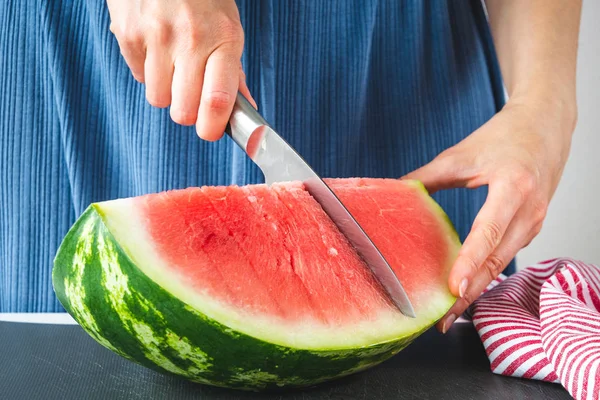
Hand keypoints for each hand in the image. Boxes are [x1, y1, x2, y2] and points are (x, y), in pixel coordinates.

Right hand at [106, 0, 255, 139]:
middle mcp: (190, 40)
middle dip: (187, 112)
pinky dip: (147, 70)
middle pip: (183, 112)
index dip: (212, 128)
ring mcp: (157, 37)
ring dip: (166, 91)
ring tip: (172, 64)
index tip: (210, 132)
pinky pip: (138, 77)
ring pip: (158, 99)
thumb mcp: (228, 27)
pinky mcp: (129, 34)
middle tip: (191, 95)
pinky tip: (155, 47)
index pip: (217, 101)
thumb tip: (246, 107)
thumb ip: (233, 72)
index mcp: (224, 40)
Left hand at [403, 97, 576, 332]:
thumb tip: (393, 193)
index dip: (468, 263)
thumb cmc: (504, 136)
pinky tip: (465, 284)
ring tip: (448, 310)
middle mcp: (529, 211)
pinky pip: (506, 256)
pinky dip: (485, 273)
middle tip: (441, 318)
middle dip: (468, 292)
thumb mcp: (461, 155)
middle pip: (496, 260)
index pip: (487, 233)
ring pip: (502, 264)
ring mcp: (535, 222)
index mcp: (513, 188)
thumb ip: (426, 177)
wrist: (545, 124)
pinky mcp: (531, 227)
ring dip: (476, 288)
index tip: (450, 289)